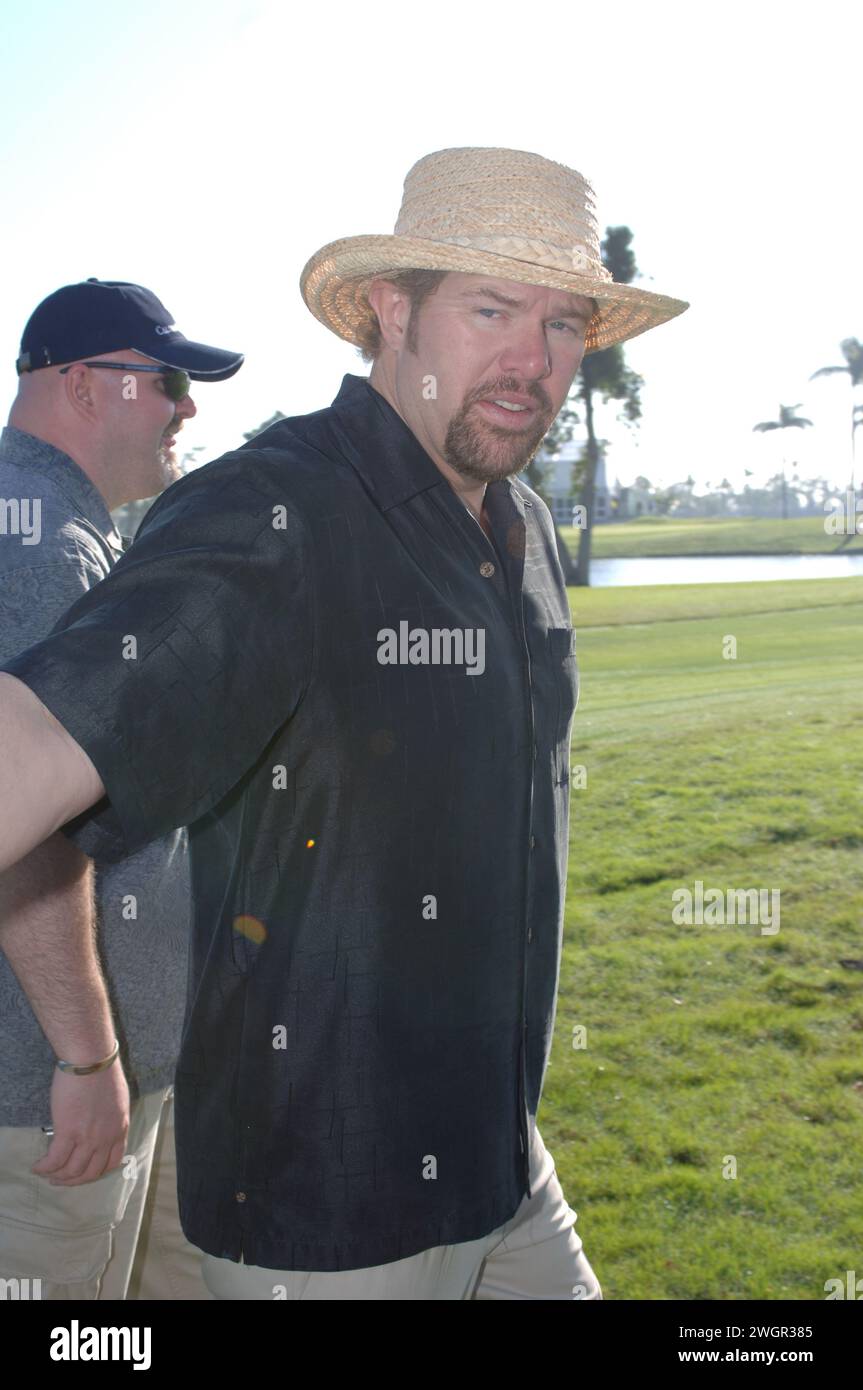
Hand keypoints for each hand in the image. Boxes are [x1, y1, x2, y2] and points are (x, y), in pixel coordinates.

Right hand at [32, 1062, 130, 1185]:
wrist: (91, 1060)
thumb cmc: (103, 1072)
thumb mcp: (118, 1100)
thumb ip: (111, 1117)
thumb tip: (98, 1125)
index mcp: (120, 1128)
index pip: (112, 1162)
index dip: (96, 1172)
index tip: (84, 1172)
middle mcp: (106, 1138)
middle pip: (91, 1172)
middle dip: (75, 1180)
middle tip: (61, 1179)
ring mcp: (88, 1138)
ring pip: (72, 1171)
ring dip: (58, 1177)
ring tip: (47, 1174)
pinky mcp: (68, 1132)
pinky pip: (55, 1160)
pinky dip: (45, 1167)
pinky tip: (37, 1167)